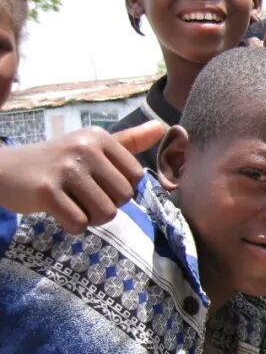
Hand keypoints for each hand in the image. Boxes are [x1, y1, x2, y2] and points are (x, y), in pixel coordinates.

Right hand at [0, 121, 162, 232]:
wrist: (6, 169)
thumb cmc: (59, 160)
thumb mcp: (92, 145)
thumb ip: (129, 141)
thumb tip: (161, 128)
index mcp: (99, 138)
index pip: (136, 177)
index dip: (121, 188)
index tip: (99, 182)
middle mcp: (84, 149)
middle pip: (124, 198)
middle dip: (107, 205)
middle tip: (83, 196)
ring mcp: (64, 169)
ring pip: (105, 213)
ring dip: (91, 218)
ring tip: (73, 203)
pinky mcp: (46, 191)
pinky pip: (79, 223)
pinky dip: (72, 225)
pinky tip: (59, 211)